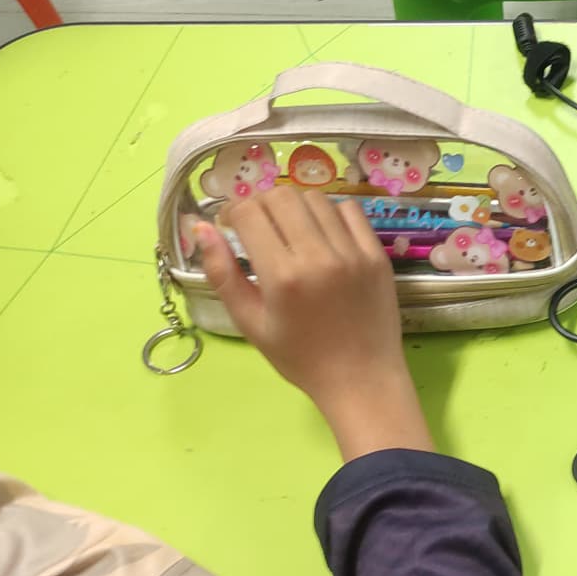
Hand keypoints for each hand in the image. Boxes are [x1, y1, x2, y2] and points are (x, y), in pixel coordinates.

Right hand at [194, 186, 431, 461]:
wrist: (361, 378)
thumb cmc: (299, 357)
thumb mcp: (249, 322)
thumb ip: (222, 273)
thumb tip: (199, 228)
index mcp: (283, 276)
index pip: (249, 213)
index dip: (231, 213)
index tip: (229, 226)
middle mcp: (319, 256)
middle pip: (282, 196)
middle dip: (260, 204)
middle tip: (257, 226)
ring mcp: (353, 252)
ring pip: (316, 198)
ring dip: (294, 206)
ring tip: (289, 230)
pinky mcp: (377, 254)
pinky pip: (350, 211)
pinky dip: (329, 213)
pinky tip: (321, 234)